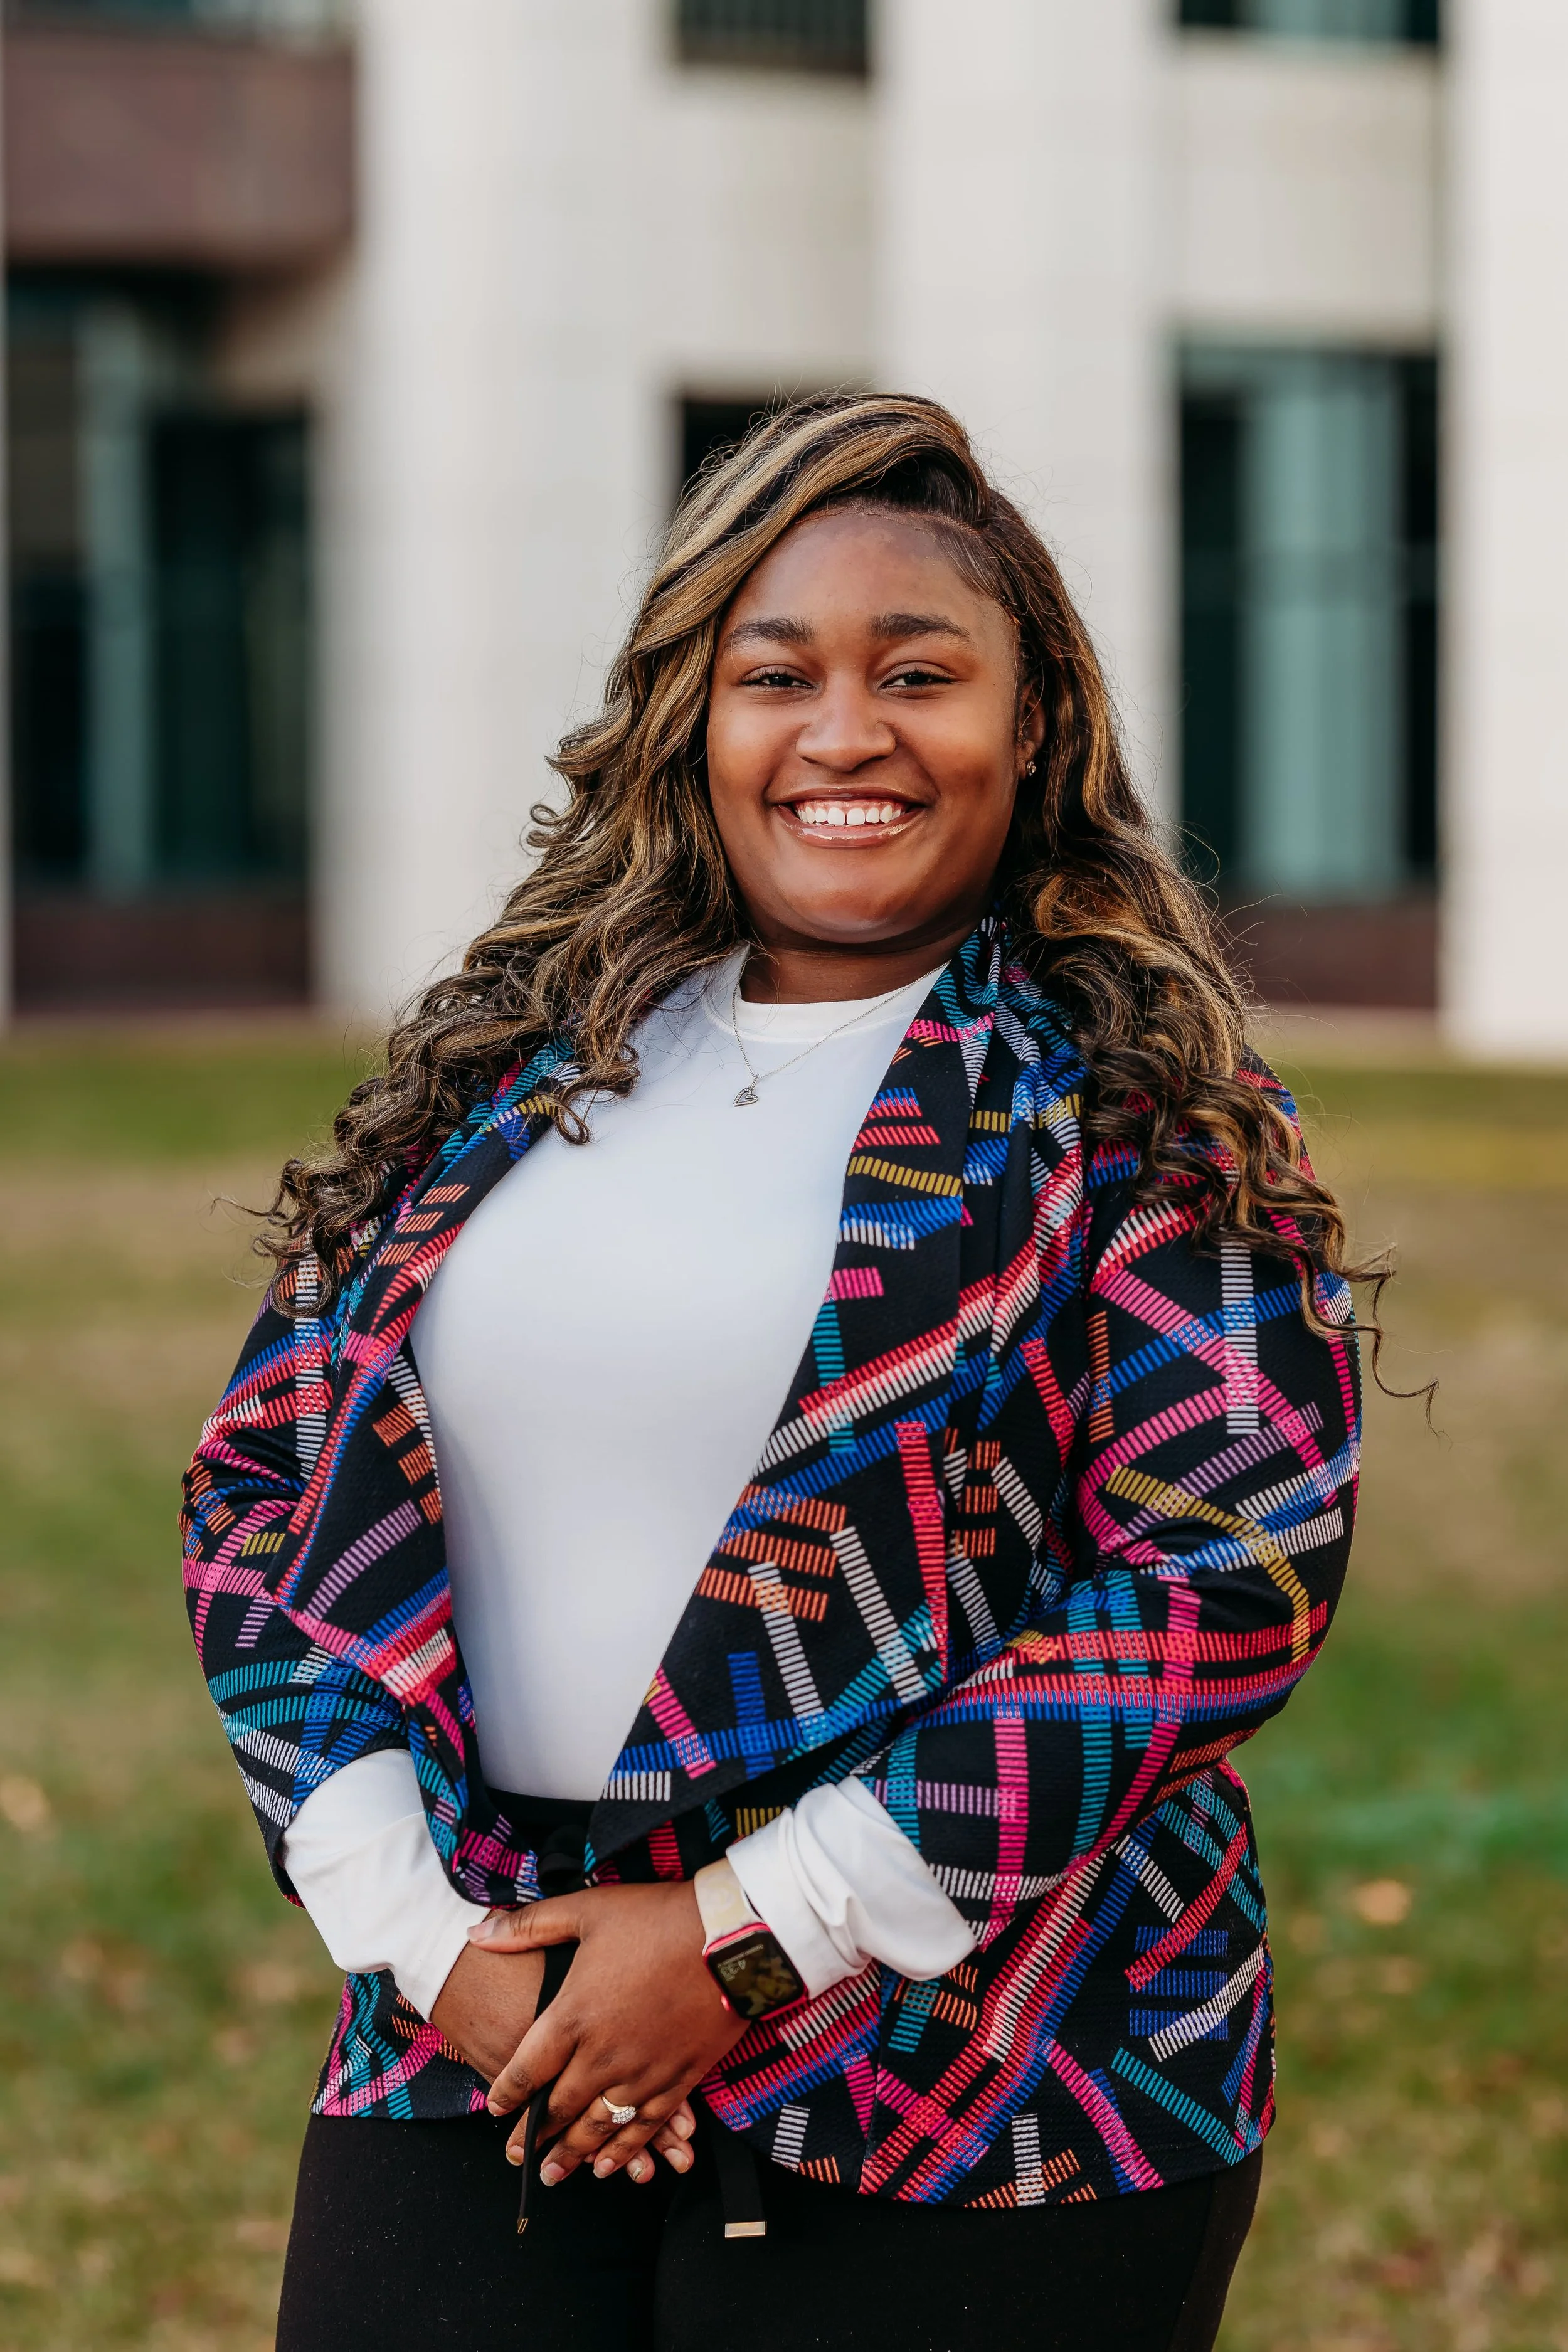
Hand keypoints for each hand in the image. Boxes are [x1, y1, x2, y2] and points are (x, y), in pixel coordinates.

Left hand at [469, 1881, 747, 2185]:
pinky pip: (643, 2126)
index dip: (507, 2093)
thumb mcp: (587, 1911)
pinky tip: (609, 2166)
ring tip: (554, 2175)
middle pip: (560, 2107)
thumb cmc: (657, 1918)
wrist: (732, 1936)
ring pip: (599, 2126)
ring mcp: (642, 2072)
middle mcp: (603, 2054)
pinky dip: (624, 2150)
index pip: (527, 2068)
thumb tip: (476, 1933)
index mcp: (574, 2016)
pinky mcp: (679, 2079)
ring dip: (573, 2154)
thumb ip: (528, 1927)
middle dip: (535, 2136)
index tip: (494, 2109)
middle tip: (517, 2159)